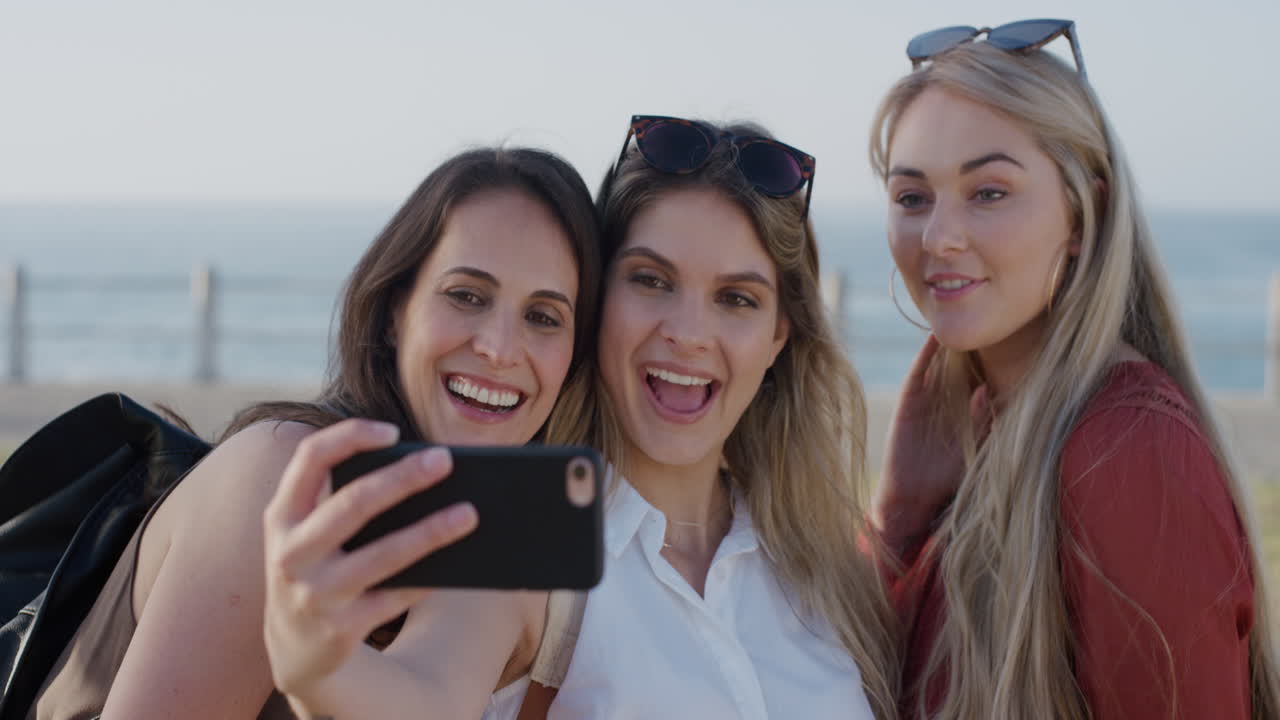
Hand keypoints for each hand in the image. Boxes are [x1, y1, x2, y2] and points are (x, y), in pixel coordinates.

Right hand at [262, 419, 477, 708]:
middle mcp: (291, 553)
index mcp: (282, 516)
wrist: (295, 649)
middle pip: (353, 502)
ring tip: (469, 513)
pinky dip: (429, 576)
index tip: (392, 431)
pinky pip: (397, 596)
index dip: (350, 436)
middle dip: (402, 478)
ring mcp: (314, 594)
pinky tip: (458, 559)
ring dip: (431, 531)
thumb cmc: (319, 567)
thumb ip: (343, 502)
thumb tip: (423, 474)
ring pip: (383, 555)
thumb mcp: (310, 533)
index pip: (309, 458)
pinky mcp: (341, 629)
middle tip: (444, 460)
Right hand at [877, 336, 986, 556]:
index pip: (984, 377)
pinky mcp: (910, 399)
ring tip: (963, 314)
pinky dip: (926, 353)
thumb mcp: (975, 447)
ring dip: (952, 342)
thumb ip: (983, 421)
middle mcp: (950, 400)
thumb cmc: (948, 478)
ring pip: (943, 362)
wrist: (913, 495)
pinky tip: (935, 335)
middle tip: (991, 315)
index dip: (997, 360)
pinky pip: (920, 371)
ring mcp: (929, 397)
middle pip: (965, 364)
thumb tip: (986, 390)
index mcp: (968, 411)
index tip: (1013, 338)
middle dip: (977, 343)